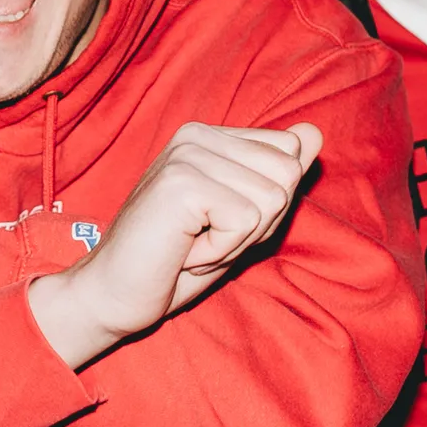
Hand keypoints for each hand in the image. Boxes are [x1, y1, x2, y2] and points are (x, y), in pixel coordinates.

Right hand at [28, 121, 322, 367]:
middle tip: (203, 238)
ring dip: (237, 240)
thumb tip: (313, 130)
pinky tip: (181, 251)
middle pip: (288, 173)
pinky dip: (221, 251)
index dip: (267, 204)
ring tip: (190, 245)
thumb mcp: (238, 220)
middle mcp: (196, 134)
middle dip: (259, 223)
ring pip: (272, 198)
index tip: (216, 222)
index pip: (290, 151)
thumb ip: (274, 174)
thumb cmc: (173, 263)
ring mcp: (186, 155)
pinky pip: (246, 221)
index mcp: (209, 135)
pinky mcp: (181, 182)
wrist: (113, 296)